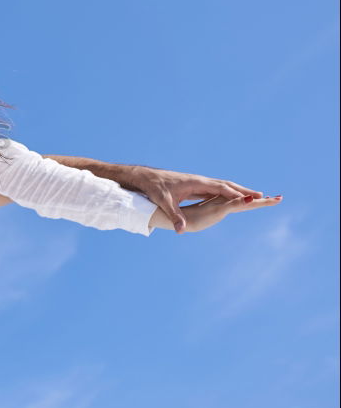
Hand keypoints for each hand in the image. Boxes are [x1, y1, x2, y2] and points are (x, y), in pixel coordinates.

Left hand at [130, 167, 263, 233]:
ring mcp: (198, 183)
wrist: (145, 177)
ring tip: (252, 197)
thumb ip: (174, 215)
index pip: (221, 188)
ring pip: (222, 187)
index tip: (253, 198)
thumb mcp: (164, 202)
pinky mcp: (194, 186)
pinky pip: (215, 190)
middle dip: (244, 191)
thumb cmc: (154, 188)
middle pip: (226, 185)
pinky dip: (227, 193)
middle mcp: (200, 181)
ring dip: (237, 191)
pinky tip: (232, 198)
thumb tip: (180, 230)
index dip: (237, 193)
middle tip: (262, 196)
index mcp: (196, 183)